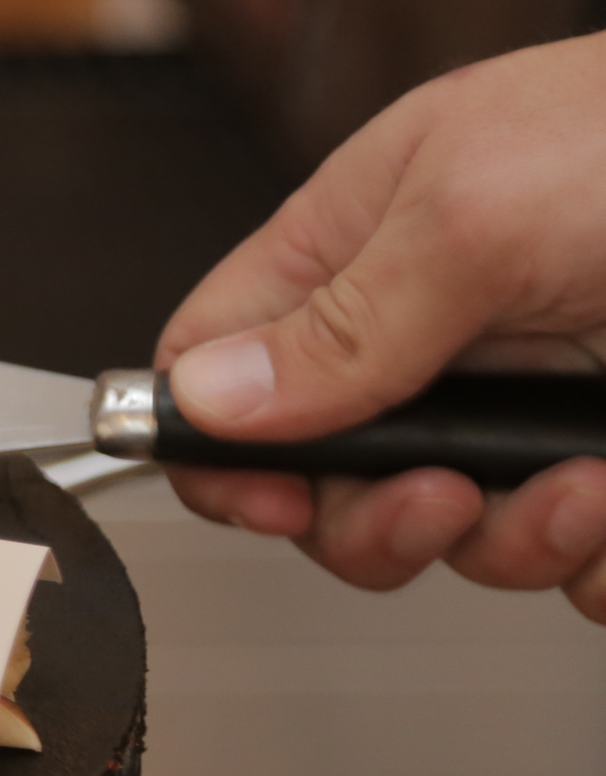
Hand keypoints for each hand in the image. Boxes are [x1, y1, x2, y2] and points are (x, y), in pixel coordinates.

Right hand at [156, 34, 605, 616]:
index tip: (262, 496)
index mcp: (365, 241)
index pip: (222, 360)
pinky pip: (570, 562)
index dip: (220, 444)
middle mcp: (438, 331)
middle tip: (438, 500)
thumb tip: (209, 397)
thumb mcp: (477, 213)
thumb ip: (339, 320)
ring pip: (455, 538)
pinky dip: (595, 557)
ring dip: (515, 540)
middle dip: (378, 520)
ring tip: (583, 487)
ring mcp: (531, 404)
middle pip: (328, 481)